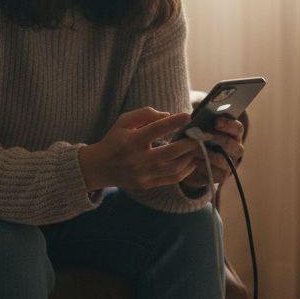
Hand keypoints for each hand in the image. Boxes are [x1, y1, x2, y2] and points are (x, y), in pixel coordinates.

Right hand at [79, 107, 196, 189]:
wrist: (99, 168)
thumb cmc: (114, 140)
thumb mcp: (123, 121)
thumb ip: (144, 114)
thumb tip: (167, 115)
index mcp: (132, 141)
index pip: (156, 129)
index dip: (174, 121)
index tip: (189, 115)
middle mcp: (138, 159)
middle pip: (171, 152)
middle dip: (189, 143)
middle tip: (200, 136)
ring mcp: (143, 174)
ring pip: (174, 168)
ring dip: (189, 158)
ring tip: (196, 149)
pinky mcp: (147, 184)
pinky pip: (172, 179)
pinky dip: (185, 171)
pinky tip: (190, 162)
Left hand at [180, 116, 243, 189]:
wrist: (194, 161)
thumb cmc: (200, 138)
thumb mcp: (203, 129)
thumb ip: (205, 123)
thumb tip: (198, 120)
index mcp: (235, 134)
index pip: (237, 128)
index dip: (228, 124)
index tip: (215, 121)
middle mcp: (236, 149)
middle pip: (230, 144)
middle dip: (215, 139)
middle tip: (201, 136)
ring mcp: (230, 164)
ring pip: (221, 159)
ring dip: (205, 153)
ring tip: (192, 149)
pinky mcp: (222, 176)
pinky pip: (214, 172)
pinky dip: (202, 166)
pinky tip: (193, 161)